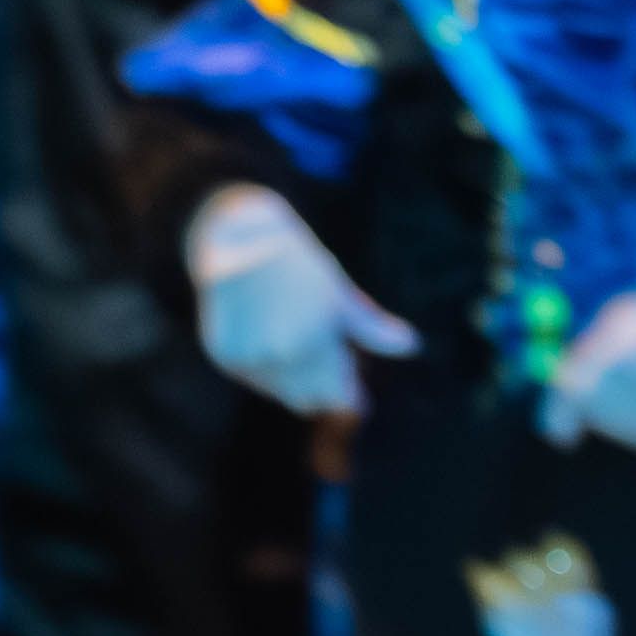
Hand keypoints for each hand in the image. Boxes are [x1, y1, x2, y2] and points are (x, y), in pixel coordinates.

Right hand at [185, 184, 411, 418]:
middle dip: (323, 388)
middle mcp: (275, 356)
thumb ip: (373, 328)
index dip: (349, 394)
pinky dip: (268, 369)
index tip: (356, 394)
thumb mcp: (340, 295)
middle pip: (309, 400)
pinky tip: (274, 339)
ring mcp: (246, 358)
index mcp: (311, 344)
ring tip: (299, 341)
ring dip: (295, 379)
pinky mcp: (223, 355)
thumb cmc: (300, 264)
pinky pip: (256, 380)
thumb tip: (411, 345)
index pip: (338, 396)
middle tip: (329, 364)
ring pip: (281, 393)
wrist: (239, 236)